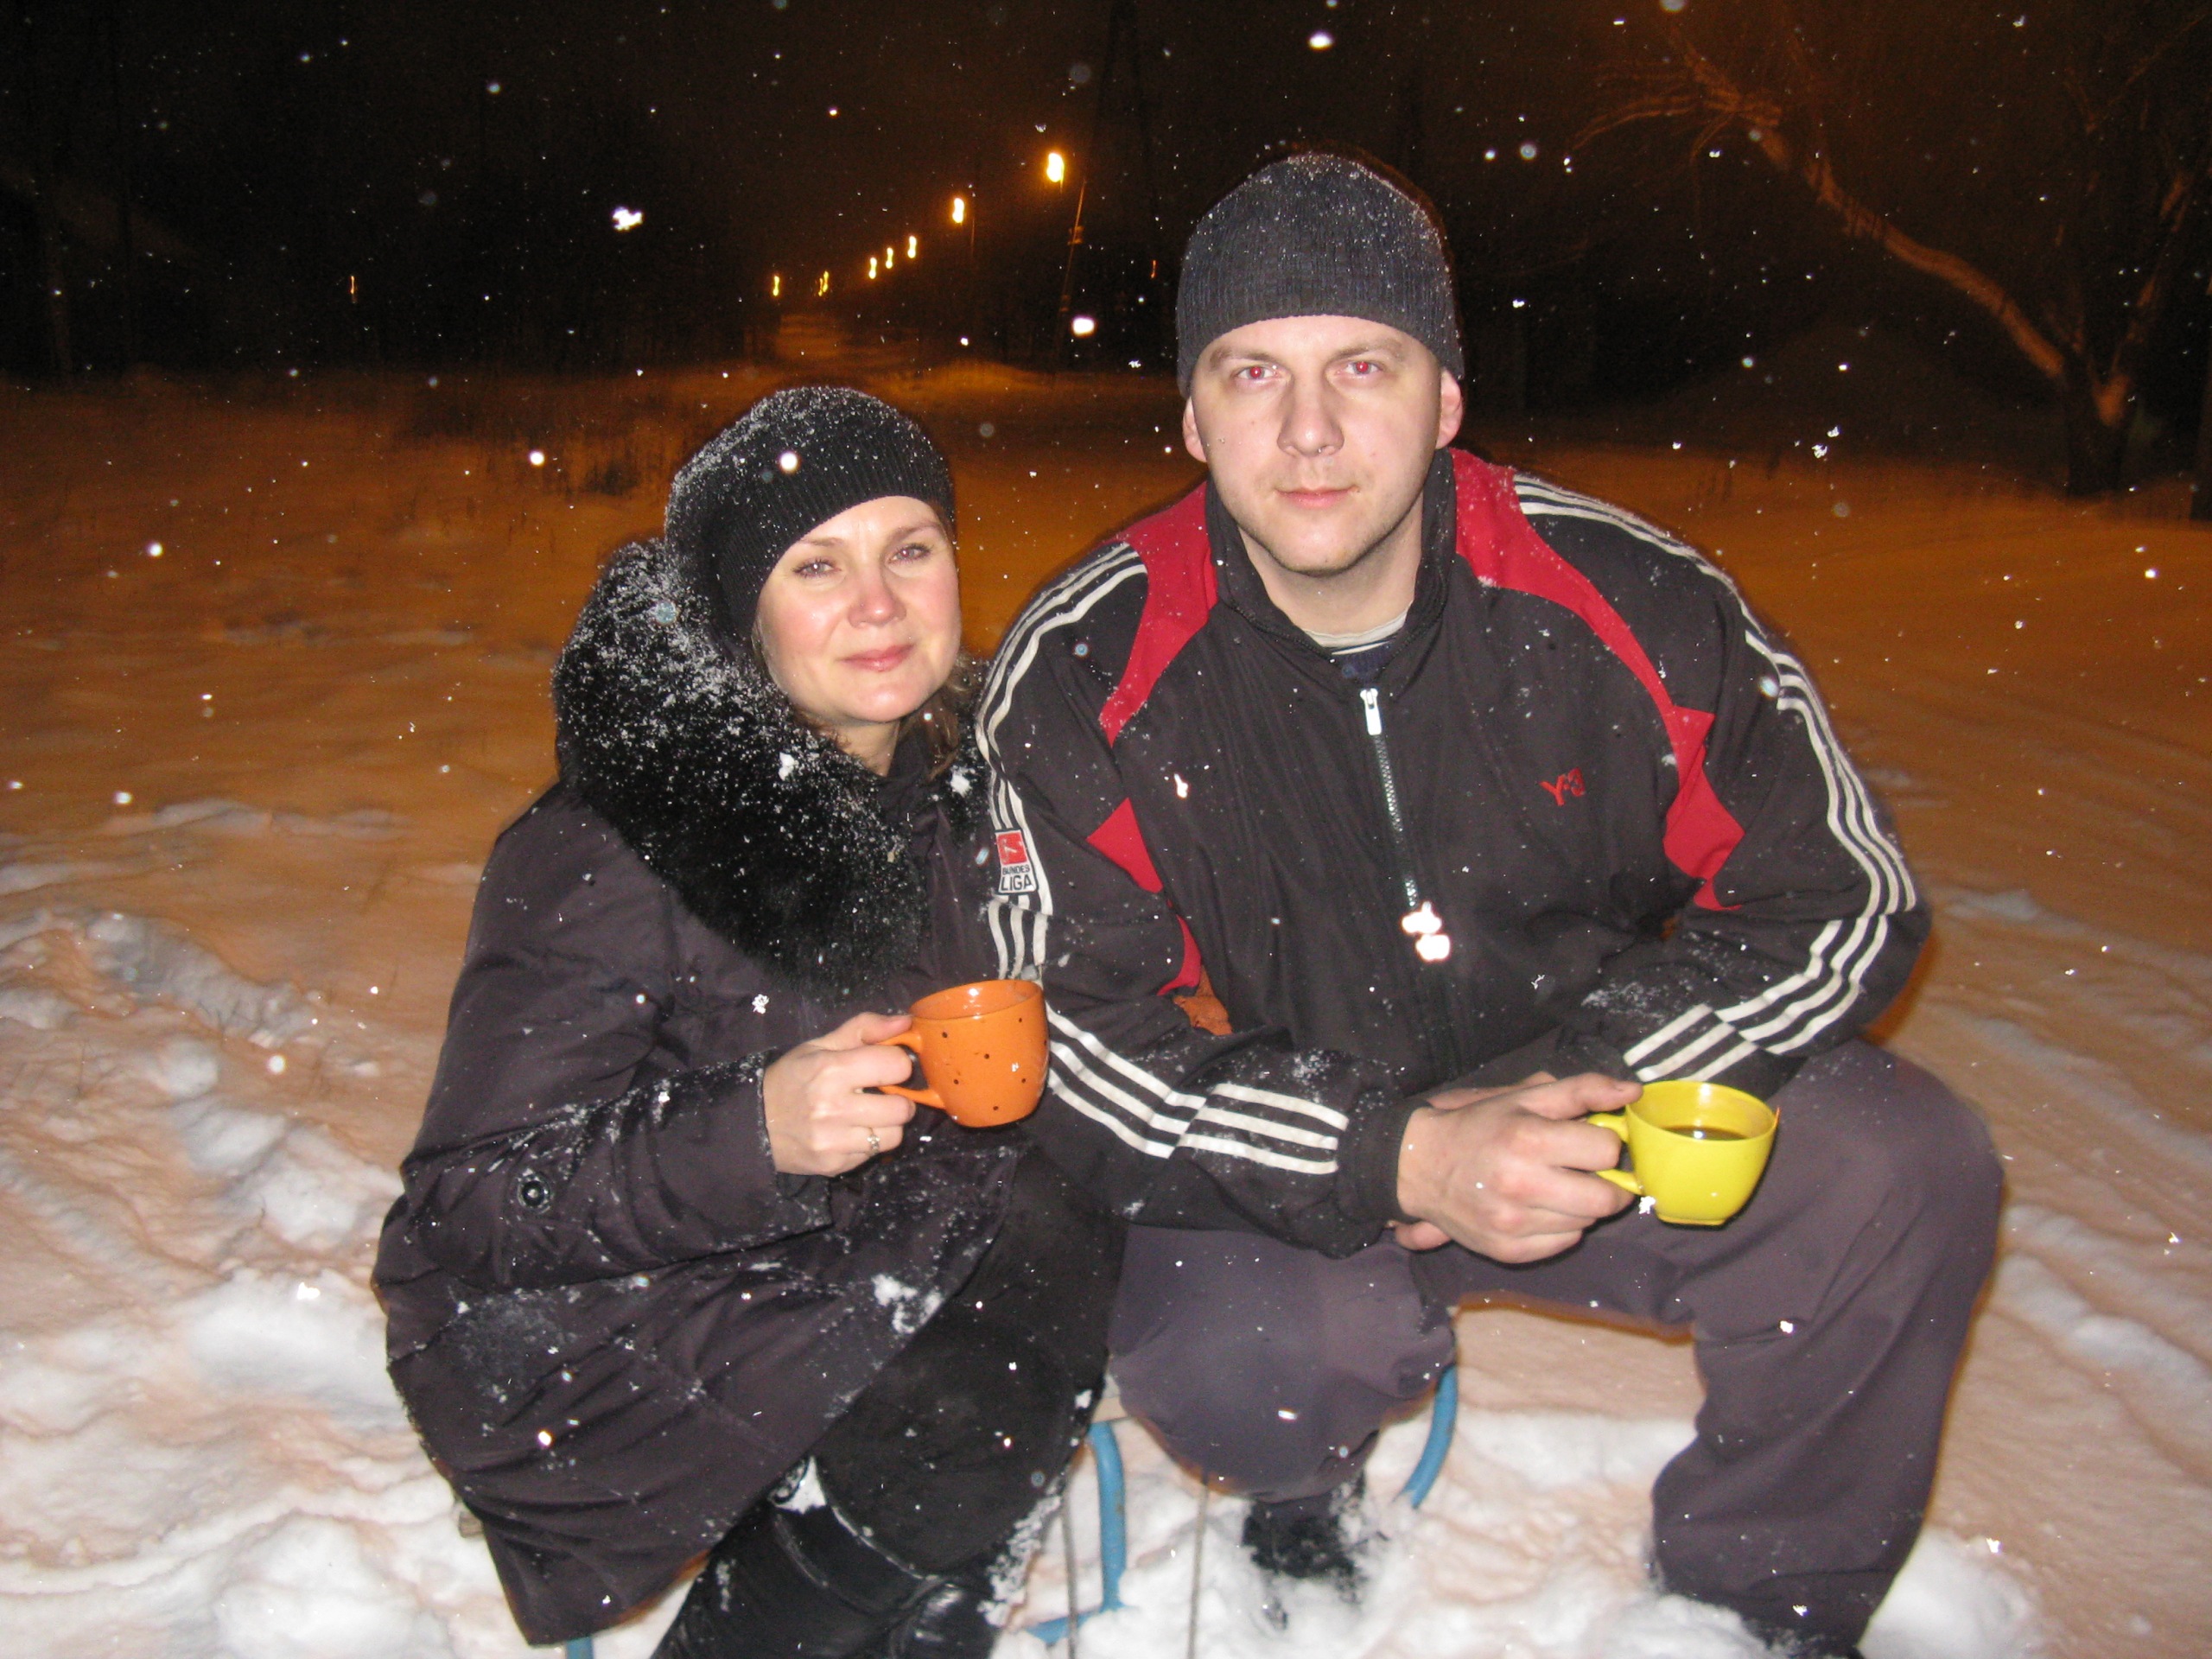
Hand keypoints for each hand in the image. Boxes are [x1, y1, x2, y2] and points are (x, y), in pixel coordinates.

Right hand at [762, 1012, 918, 1176]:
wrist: (753, 1124)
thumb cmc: (790, 1079)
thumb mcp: (819, 1046)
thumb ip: (864, 1029)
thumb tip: (906, 1022)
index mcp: (831, 1070)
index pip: (896, 1065)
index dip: (896, 1063)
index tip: (886, 1066)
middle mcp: (834, 1108)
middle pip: (902, 1107)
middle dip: (897, 1099)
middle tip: (881, 1095)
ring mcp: (834, 1141)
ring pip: (894, 1136)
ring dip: (887, 1125)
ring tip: (867, 1116)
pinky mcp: (834, 1165)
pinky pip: (873, 1154)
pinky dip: (868, 1143)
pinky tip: (850, 1133)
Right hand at [1391, 1072, 1639, 1261]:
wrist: (1420, 1166)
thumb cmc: (1478, 1126)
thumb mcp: (1524, 1098)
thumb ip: (1582, 1091)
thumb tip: (1632, 1092)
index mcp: (1528, 1140)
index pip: (1606, 1150)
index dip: (1603, 1142)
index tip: (1588, 1141)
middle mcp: (1522, 1185)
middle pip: (1605, 1199)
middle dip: (1606, 1183)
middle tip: (1588, 1172)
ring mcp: (1515, 1224)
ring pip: (1587, 1223)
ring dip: (1582, 1204)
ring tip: (1557, 1186)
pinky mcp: (1508, 1251)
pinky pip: (1564, 1242)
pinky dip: (1562, 1226)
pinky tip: (1541, 1207)